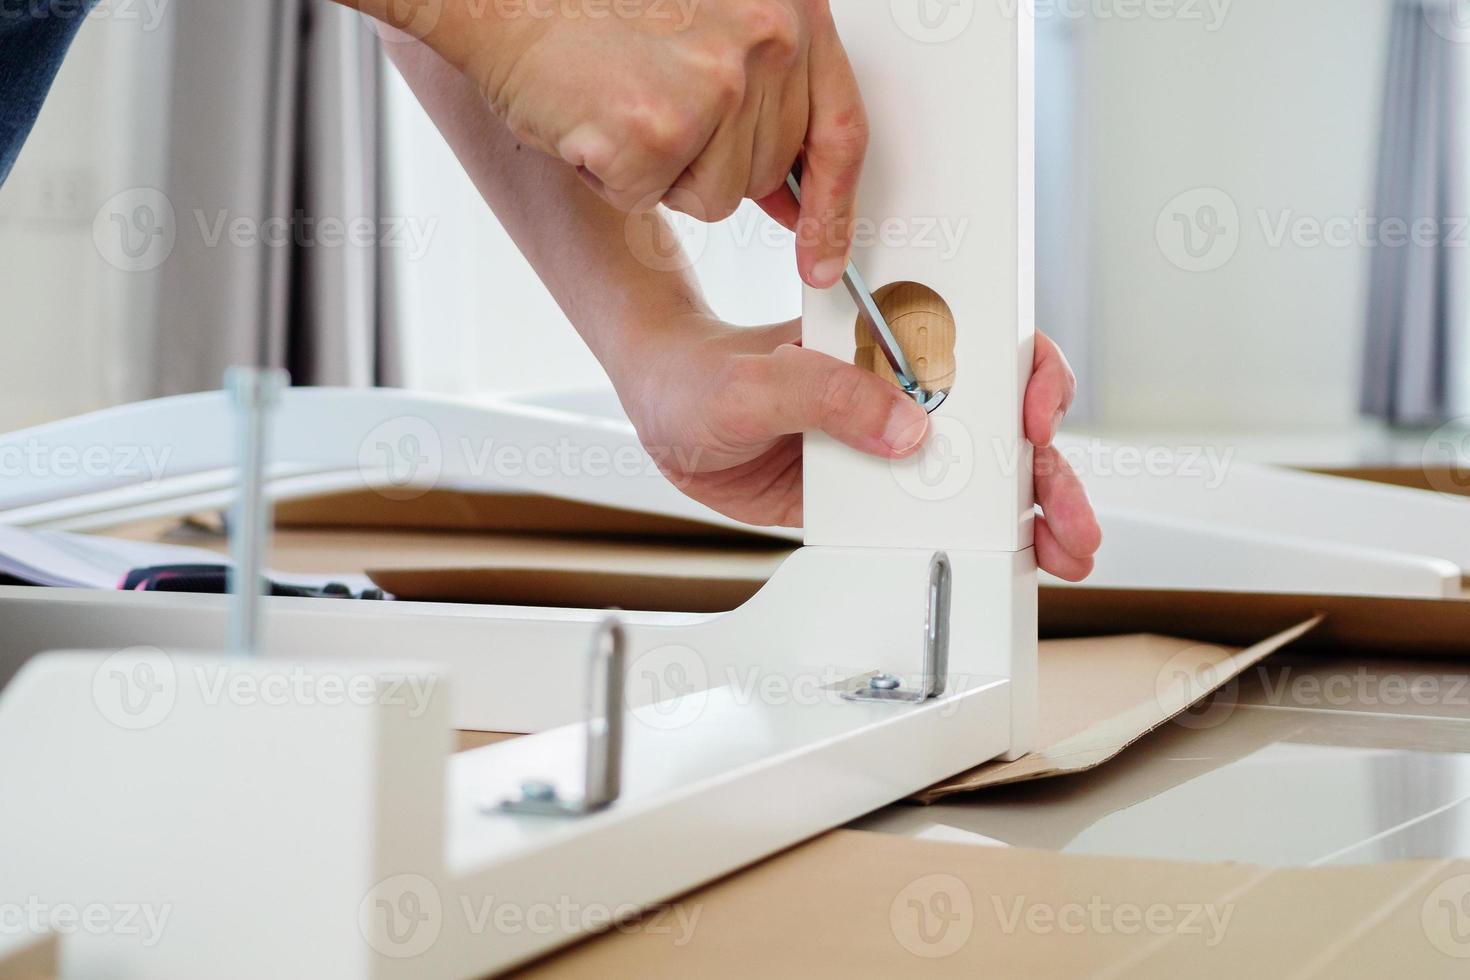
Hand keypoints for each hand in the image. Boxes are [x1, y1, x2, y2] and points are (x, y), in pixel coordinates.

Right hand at [445, 0, 866, 287]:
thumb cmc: (590, 3)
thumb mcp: (709, 23)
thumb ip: (763, 94)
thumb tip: (791, 194)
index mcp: (789, 6)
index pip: (841, 130)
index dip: (834, 206)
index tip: (825, 257)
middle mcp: (767, 38)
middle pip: (768, 171)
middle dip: (710, 162)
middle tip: (654, 104)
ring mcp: (718, 84)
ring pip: (718, 196)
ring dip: (663, 171)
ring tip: (621, 101)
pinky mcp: (662, 128)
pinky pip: (654, 197)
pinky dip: (614, 174)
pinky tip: (594, 116)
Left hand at [613, 316, 1101, 579]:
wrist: (664, 413)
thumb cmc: (702, 373)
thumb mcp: (753, 383)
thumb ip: (823, 393)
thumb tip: (902, 428)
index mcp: (887, 339)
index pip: (985, 344)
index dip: (1028, 375)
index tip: (1032, 415)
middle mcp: (903, 387)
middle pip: (1001, 421)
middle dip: (1049, 467)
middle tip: (1068, 514)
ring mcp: (892, 442)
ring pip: (981, 474)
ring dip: (1033, 510)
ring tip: (1062, 550)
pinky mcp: (874, 491)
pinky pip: (935, 513)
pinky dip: (979, 538)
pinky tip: (1011, 559)